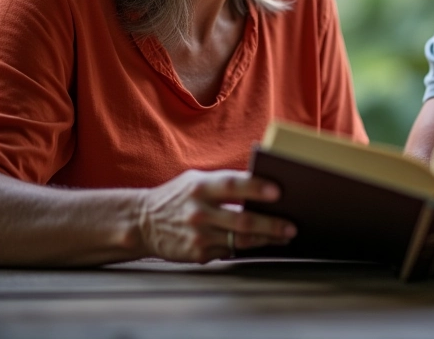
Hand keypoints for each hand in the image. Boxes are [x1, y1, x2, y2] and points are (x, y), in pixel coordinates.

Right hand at [138, 169, 295, 262]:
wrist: (142, 222)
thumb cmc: (178, 196)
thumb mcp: (197, 180)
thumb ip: (225, 182)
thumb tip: (262, 184)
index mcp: (201, 186)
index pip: (232, 185)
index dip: (255, 188)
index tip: (278, 191)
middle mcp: (199, 211)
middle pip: (242, 220)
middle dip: (271, 224)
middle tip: (291, 226)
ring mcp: (198, 235)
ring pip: (239, 240)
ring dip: (266, 239)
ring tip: (284, 236)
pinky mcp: (197, 254)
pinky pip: (229, 251)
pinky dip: (248, 248)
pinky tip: (263, 244)